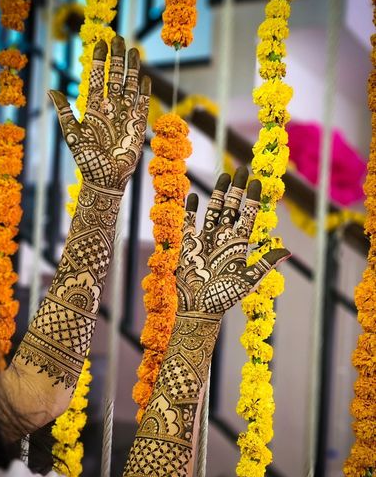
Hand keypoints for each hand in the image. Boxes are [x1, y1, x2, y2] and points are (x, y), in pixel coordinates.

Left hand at [49, 36, 150, 193]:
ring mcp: (124, 116)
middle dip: (116, 58)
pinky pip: (142, 105)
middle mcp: (110, 108)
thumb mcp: (72, 134)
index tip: (100, 43)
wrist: (104, 179)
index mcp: (93, 108)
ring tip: (132, 50)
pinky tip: (144, 78)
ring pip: (129, 87)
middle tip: (118, 37)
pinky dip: (143, 92)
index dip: (99, 60)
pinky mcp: (137, 127)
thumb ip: (64, 112)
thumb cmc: (87, 160)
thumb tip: (51, 89)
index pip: (97, 78)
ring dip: (131, 69)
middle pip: (115, 77)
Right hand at [176, 167, 289, 314]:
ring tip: (223, 175)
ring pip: (213, 210)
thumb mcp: (248, 279)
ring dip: (218, 193)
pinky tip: (194, 196)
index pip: (247, 215)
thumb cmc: (224, 296)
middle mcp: (223, 238)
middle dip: (236, 189)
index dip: (252, 198)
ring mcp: (205, 239)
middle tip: (241, 168)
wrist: (198, 308)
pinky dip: (191, 209)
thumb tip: (288, 251)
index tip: (256, 181)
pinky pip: (189, 222)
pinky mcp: (188, 244)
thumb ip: (265, 263)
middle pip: (232, 207)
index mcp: (238, 244)